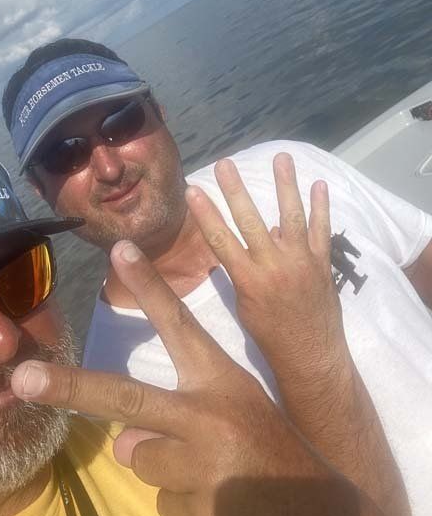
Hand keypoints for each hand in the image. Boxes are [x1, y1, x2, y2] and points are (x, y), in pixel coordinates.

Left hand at [11, 241, 385, 515]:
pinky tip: (217, 500)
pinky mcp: (196, 506)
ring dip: (164, 468)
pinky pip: (160, 500)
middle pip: (126, 398)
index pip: (180, 325)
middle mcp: (207, 416)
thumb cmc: (271, 445)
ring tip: (210, 473)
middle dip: (70, 388)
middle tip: (23, 378)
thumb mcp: (231, 411)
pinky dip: (181, 501)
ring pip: (140, 459)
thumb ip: (175, 415)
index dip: (149, 287)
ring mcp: (201, 464)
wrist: (317, 505)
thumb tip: (121, 443)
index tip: (119, 249)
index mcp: (221, 380)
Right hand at [186, 152, 346, 382]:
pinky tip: (319, 185)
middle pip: (250, 221)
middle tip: (225, 163)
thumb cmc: (269, 336)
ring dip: (286, 185)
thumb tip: (254, 235)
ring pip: (291, 217)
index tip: (193, 190)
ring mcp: (301, 263)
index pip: (221, 240)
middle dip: (236, 190)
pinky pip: (322, 231)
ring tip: (281, 158)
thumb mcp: (245, 306)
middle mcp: (274, 267)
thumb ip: (244, 269)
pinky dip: (321, 208)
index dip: (206, 214)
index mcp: (249, 280)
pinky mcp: (323, 264)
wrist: (310, 357)